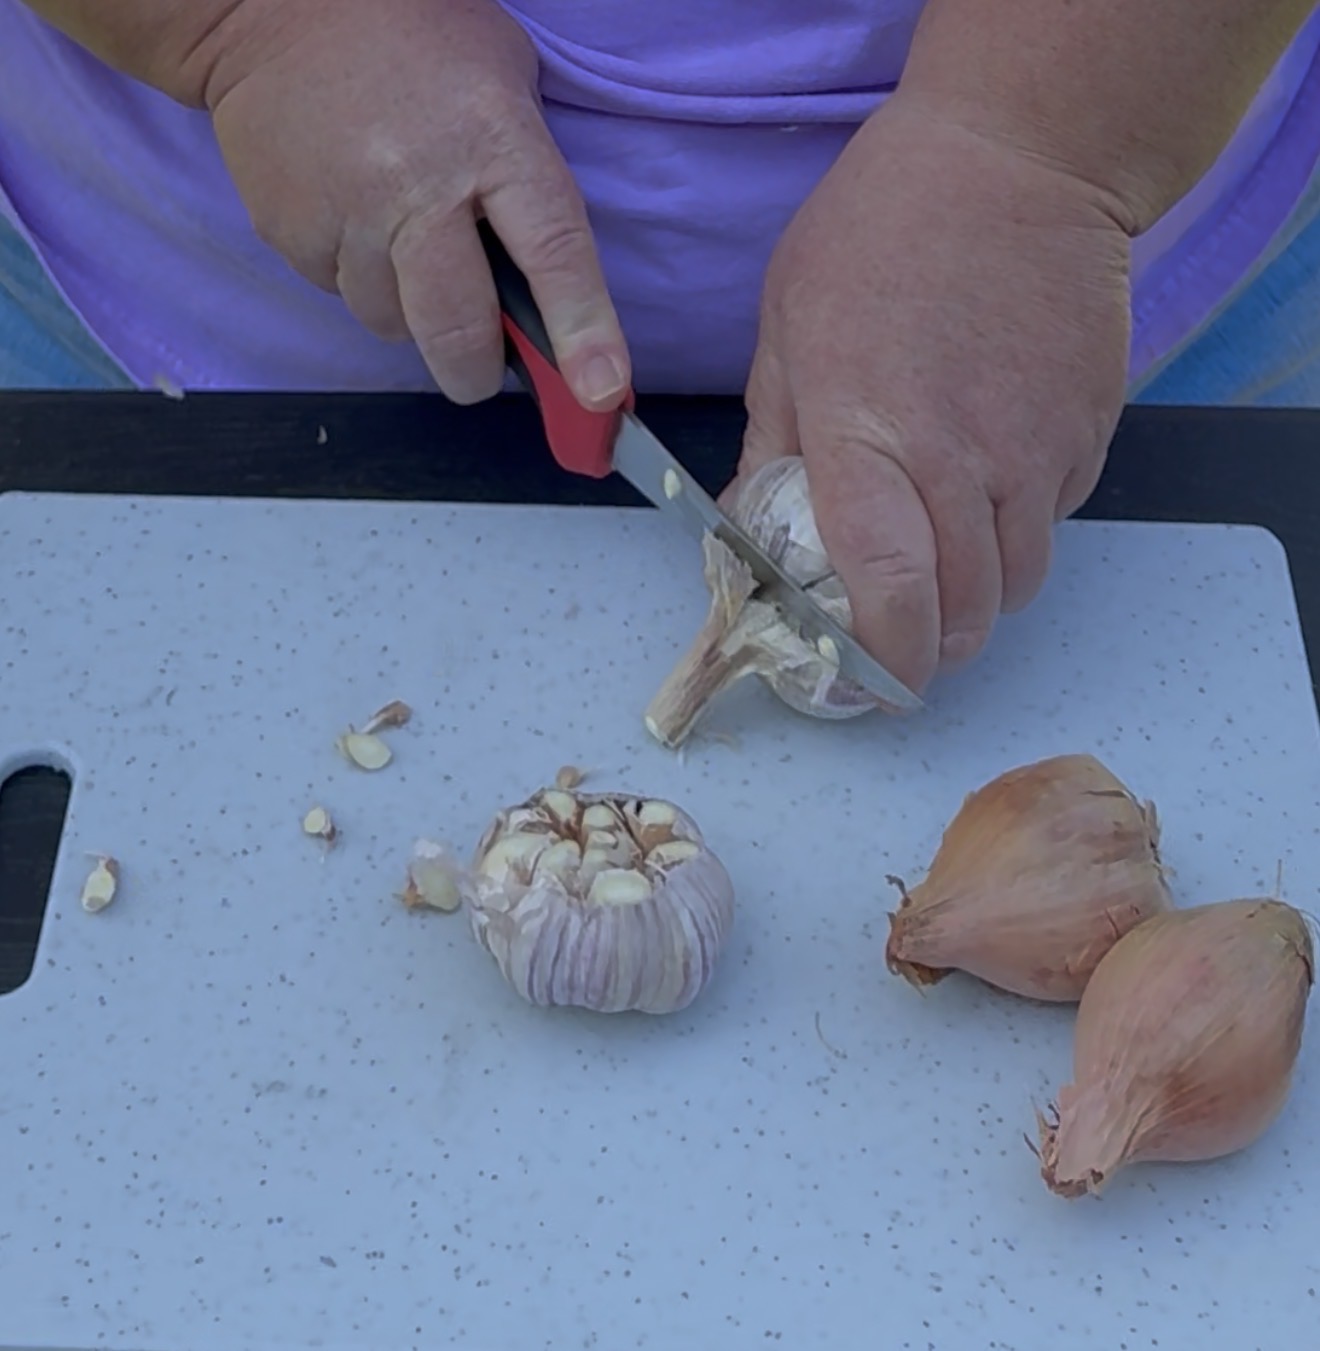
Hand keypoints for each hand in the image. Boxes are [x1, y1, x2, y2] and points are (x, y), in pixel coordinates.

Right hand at [203, 0, 628, 407]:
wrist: (272, 3)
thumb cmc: (412, 35)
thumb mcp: (504, 83)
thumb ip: (530, 184)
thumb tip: (549, 300)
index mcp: (494, 140)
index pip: (554, 253)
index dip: (582, 331)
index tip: (602, 392)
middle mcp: (419, 183)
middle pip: (457, 331)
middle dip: (475, 370)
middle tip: (479, 369)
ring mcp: (348, 211)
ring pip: (393, 323)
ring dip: (408, 309)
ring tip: (401, 240)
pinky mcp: (291, 231)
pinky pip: (340, 295)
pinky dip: (356, 278)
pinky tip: (354, 219)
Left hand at [732, 96, 1131, 694]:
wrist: (1015, 156)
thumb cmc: (879, 231)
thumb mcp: (788, 328)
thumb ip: (772, 441)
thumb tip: (750, 524)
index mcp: (866, 435)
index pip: (887, 586)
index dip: (882, 656)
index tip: (866, 682)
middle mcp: (960, 457)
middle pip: (967, 610)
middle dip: (935, 650)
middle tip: (906, 644)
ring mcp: (1036, 447)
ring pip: (1021, 580)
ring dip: (981, 600)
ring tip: (948, 574)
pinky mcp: (1088, 429)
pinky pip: (1057, 519)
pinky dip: (1023, 532)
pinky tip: (993, 489)